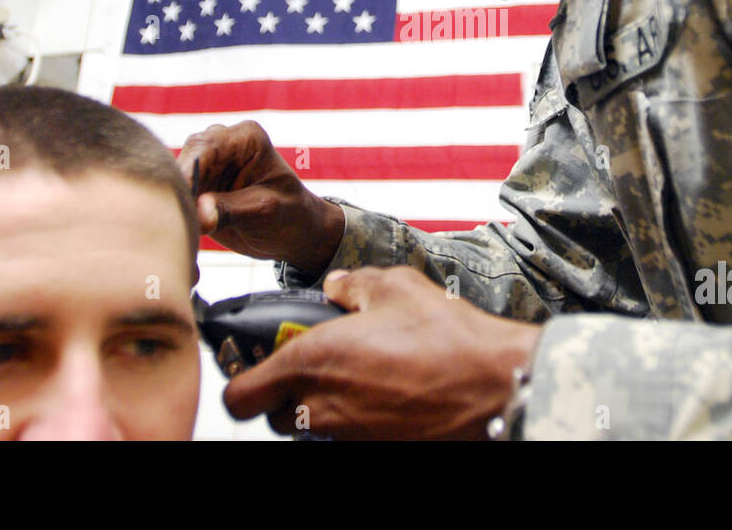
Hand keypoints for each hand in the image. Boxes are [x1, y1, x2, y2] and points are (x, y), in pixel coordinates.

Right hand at [176, 121, 344, 273]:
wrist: (295, 233)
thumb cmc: (290, 214)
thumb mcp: (265, 211)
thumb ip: (231, 209)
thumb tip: (200, 214)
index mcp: (246, 138)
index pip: (206, 146)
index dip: (188, 170)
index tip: (178, 194)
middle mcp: (222, 144)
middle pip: (185, 159)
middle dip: (178, 187)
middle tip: (175, 216)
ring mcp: (208, 165)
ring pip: (175, 177)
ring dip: (174, 200)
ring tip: (177, 226)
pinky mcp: (198, 186)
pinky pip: (177, 194)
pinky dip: (175, 210)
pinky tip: (178, 227)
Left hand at [222, 267, 541, 439]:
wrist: (492, 385)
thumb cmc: (446, 337)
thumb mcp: (394, 287)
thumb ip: (350, 284)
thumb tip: (333, 287)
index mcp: (311, 362)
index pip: (238, 396)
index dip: (242, 379)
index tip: (256, 363)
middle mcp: (320, 406)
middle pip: (271, 416)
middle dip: (282, 392)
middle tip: (312, 364)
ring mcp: (346, 435)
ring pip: (307, 427)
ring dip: (317, 405)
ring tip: (354, 375)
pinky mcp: (371, 447)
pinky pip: (343, 435)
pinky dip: (351, 416)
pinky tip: (381, 391)